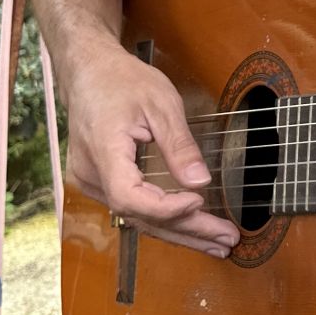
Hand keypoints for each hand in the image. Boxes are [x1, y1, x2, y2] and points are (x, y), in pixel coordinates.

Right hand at [64, 45, 239, 256]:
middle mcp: (90, 175)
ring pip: (137, 217)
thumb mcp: (160, 104)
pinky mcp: (99, 183)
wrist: (89, 72)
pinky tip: (190, 228)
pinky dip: (163, 219)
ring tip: (217, 243)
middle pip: (138, 216)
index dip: (165, 208)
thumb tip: (201, 182)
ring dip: (178, 231)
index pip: (129, 196)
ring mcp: (91, 182)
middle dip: (186, 230)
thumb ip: (179, 146)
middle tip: (226, 239)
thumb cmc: (122, 81)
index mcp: (102, 151)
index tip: (200, 201)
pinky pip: (132, 208)